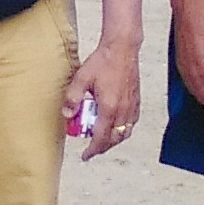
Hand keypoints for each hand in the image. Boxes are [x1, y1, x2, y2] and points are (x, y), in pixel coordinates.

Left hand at [63, 35, 141, 160]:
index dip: (92, 150)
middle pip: (114, 139)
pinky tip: (115, 125)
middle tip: (91, 149)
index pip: (101, 138)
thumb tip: (67, 114)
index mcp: (109, 108)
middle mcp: (123, 111)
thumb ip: (73, 98)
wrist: (122, 48)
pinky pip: (132, 123)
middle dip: (102, 148)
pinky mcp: (136, 101)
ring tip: (102, 139)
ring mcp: (132, 106)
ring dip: (113, 140)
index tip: (85, 156)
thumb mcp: (81, 79)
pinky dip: (123, 130)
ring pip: (125, 133)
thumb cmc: (103, 61)